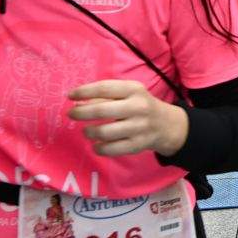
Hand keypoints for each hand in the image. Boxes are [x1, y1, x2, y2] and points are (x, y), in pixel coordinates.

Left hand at [67, 80, 187, 157]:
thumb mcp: (129, 93)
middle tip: (71, 114)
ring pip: (105, 132)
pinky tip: (96, 145)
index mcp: (134, 89)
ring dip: (89, 132)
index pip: (104, 88)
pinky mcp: (137, 145)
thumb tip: (78, 103)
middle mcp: (138, 107)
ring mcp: (139, 127)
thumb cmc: (140, 105)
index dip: (84, 92)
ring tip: (86, 131)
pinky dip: (98, 148)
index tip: (70, 96)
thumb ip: (106, 95)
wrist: (167, 124)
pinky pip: (111, 149)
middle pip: (102, 111)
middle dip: (81, 113)